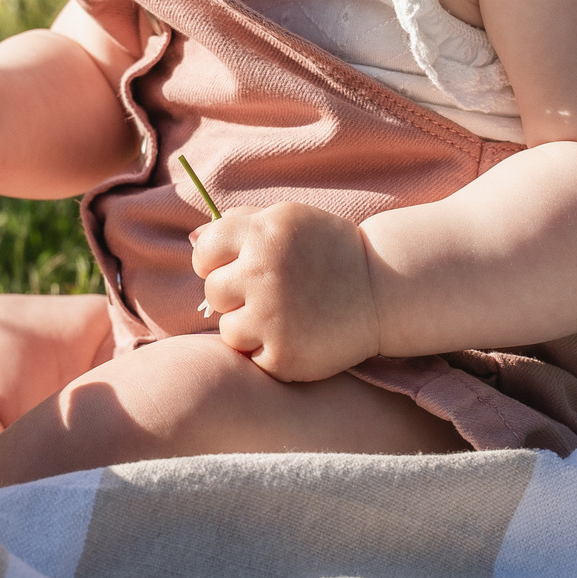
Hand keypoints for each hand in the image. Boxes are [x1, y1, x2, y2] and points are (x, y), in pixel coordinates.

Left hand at [189, 203, 382, 382]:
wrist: (383, 290)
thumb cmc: (329, 251)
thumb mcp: (288, 221)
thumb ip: (239, 223)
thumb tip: (193, 239)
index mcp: (262, 234)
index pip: (204, 252)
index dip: (215, 262)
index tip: (236, 267)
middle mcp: (263, 272)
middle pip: (213, 292)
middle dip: (235, 294)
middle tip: (270, 294)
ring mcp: (273, 317)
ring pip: (228, 328)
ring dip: (249, 325)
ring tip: (284, 316)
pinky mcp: (283, 355)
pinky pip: (251, 356)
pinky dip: (268, 350)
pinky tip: (296, 335)